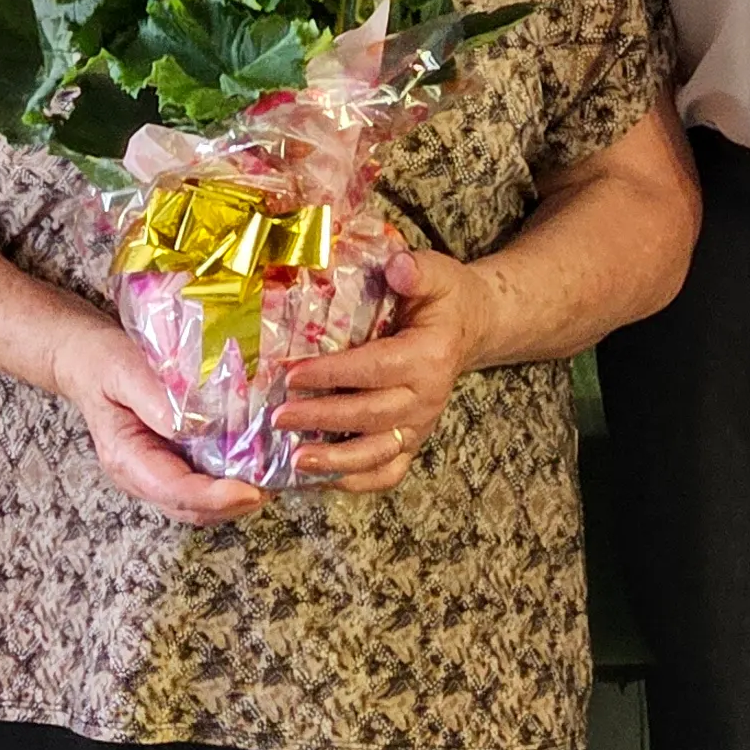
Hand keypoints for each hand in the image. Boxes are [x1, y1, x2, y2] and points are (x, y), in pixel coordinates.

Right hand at [45, 319, 266, 526]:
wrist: (88, 360)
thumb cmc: (103, 364)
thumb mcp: (123, 370)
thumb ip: (151, 397)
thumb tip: (187, 423)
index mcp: (127, 459)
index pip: (174, 492)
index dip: (214, 497)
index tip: (250, 491)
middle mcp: (142, 475)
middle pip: (191, 508)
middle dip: (233, 504)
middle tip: (274, 485)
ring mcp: (158, 471)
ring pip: (200, 503)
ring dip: (236, 497)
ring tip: (272, 477)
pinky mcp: (172, 461)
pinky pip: (203, 481)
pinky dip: (230, 480)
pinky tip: (255, 461)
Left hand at [277, 248, 487, 493]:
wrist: (470, 326)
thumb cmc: (444, 298)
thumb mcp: (436, 273)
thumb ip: (416, 270)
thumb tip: (396, 268)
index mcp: (428, 356)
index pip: (375, 369)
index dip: (333, 373)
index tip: (292, 375)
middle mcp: (427, 397)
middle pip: (370, 416)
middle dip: (321, 418)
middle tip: (278, 418)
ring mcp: (421, 425)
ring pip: (378, 453)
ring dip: (335, 462)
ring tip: (296, 462)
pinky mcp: (414, 441)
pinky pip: (388, 472)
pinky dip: (356, 482)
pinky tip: (320, 480)